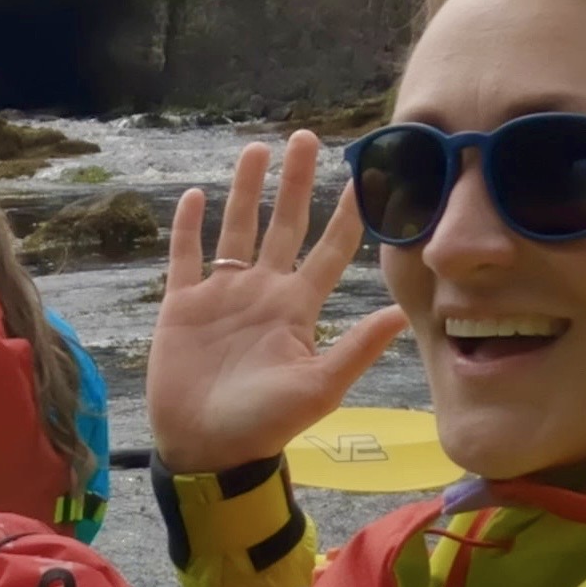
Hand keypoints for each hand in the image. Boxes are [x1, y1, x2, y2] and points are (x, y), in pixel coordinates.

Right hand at [146, 130, 408, 474]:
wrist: (205, 448)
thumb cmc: (264, 425)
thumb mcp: (318, 388)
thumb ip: (356, 348)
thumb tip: (403, 313)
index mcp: (298, 308)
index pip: (330, 251)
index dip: (348, 214)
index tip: (365, 175)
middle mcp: (263, 291)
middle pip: (284, 224)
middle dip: (294, 182)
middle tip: (304, 138)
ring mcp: (222, 294)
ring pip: (236, 227)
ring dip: (246, 190)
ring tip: (256, 149)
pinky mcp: (182, 304)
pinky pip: (185, 255)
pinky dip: (187, 225)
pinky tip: (193, 194)